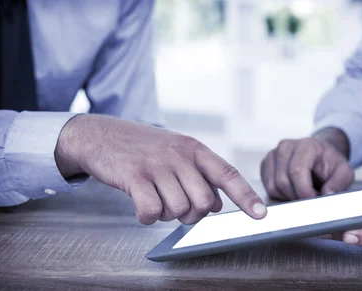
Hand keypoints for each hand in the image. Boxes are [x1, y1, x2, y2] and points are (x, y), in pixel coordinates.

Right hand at [55, 114, 266, 224]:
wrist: (100, 134)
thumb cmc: (144, 149)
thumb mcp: (177, 155)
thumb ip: (200, 177)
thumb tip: (218, 205)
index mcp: (195, 149)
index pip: (228, 174)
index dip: (246, 196)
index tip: (261, 215)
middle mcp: (180, 155)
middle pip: (203, 203)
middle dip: (191, 214)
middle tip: (175, 204)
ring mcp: (157, 164)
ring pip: (177, 211)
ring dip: (165, 214)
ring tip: (153, 197)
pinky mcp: (134, 176)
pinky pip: (151, 213)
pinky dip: (146, 217)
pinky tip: (139, 204)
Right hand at [260, 127, 353, 200]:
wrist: (321, 155)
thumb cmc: (331, 163)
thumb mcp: (344, 172)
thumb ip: (339, 183)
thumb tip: (327, 195)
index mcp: (306, 145)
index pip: (296, 171)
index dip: (304, 191)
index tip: (314, 200)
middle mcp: (285, 146)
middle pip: (283, 181)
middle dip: (297, 196)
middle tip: (312, 197)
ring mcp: (273, 155)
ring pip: (273, 187)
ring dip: (289, 197)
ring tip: (304, 193)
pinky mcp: (265, 165)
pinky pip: (268, 188)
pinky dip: (281, 195)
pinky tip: (293, 191)